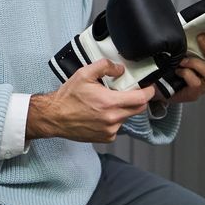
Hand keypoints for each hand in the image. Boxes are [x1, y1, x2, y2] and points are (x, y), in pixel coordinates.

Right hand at [28, 59, 157, 142]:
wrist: (55, 118)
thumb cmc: (68, 97)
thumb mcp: (84, 74)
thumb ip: (105, 66)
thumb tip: (120, 69)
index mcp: (110, 102)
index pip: (141, 99)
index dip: (149, 91)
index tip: (150, 87)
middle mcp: (113, 118)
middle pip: (139, 109)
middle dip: (138, 99)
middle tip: (130, 92)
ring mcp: (110, 130)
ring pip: (127, 117)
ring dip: (124, 109)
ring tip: (108, 103)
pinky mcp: (106, 138)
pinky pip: (118, 126)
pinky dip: (115, 119)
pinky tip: (102, 114)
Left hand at [167, 34, 204, 104]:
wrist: (155, 90)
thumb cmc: (167, 72)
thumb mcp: (177, 56)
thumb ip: (185, 46)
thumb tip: (184, 31)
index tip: (204, 34)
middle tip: (200, 38)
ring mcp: (203, 85)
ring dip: (196, 63)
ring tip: (183, 61)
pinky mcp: (194, 94)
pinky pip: (196, 83)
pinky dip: (187, 74)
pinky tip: (178, 72)